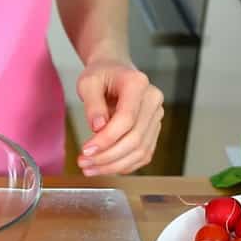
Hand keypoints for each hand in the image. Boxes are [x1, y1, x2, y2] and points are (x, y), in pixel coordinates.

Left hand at [75, 59, 163, 175]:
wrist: (114, 71)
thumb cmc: (101, 75)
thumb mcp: (88, 83)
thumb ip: (92, 104)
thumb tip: (98, 128)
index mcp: (138, 84)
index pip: (126, 119)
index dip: (106, 139)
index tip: (86, 150)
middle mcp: (153, 100)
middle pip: (135, 138)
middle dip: (107, 156)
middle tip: (84, 163)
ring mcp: (156, 117)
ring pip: (141, 151)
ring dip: (114, 165)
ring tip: (90, 168)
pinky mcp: (153, 130)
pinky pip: (143, 154)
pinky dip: (124, 165)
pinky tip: (105, 167)